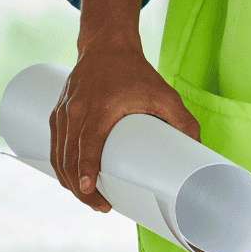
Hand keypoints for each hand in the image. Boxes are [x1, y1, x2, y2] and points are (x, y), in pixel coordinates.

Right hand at [50, 0, 199, 211]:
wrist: (107, 45)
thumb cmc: (135, 71)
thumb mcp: (163, 93)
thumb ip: (182, 120)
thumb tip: (197, 148)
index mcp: (98, 109)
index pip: (86, 146)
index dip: (86, 172)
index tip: (91, 191)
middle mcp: (75, 112)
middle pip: (68, 159)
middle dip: (81, 188)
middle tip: (101, 206)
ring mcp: (63, 113)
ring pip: (57, 156)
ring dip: (69, 181)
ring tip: (89, 198)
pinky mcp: (58, 113)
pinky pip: (53, 146)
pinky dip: (60, 165)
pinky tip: (71, 179)